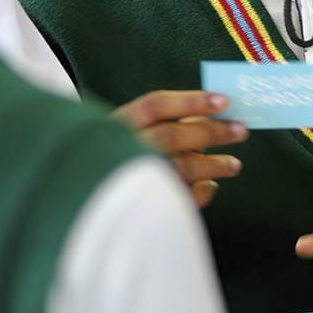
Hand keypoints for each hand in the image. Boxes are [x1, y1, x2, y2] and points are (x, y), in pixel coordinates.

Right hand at [114, 90, 247, 207]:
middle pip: (173, 136)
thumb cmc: (103, 164)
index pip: (156, 105)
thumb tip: (201, 117)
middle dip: (211, 132)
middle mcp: (121, 152)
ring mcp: (131, 183)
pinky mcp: (142, 211)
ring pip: (181, 168)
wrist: (72, 211)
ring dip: (213, 165)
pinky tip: (210, 186)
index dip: (192, 101)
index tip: (222, 101)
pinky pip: (180, 199)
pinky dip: (201, 192)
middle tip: (240, 130)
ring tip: (233, 164)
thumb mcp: (119, 135)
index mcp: (114, 128)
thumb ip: (154, 125)